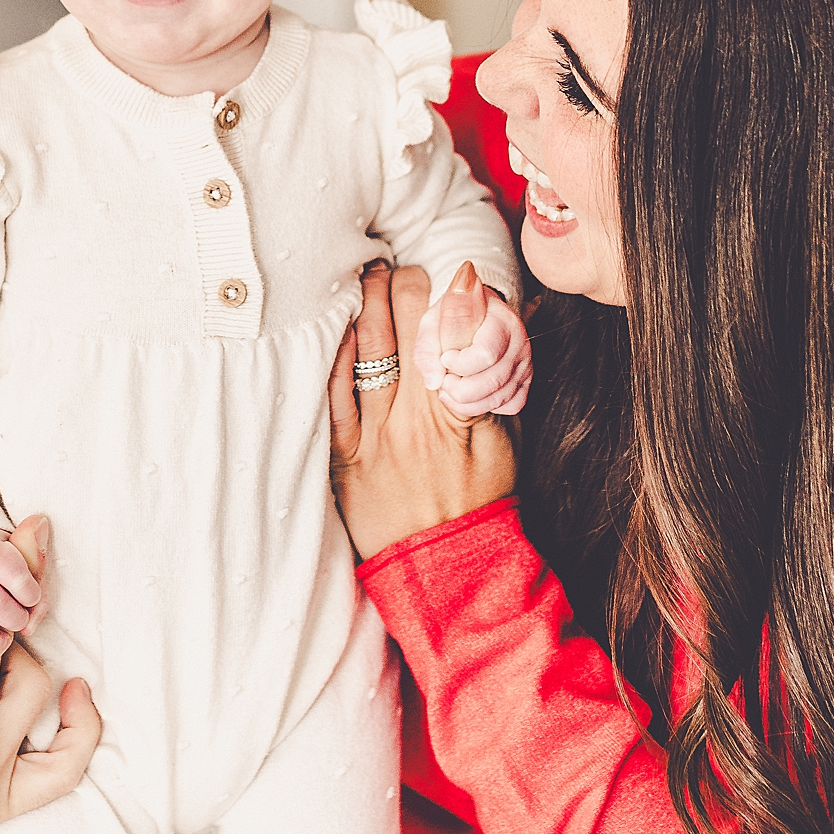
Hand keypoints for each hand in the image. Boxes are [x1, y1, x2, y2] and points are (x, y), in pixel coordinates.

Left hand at [329, 263, 518, 560]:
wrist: (449, 567)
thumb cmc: (481, 500)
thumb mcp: (501, 440)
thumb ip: (493, 385)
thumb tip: (491, 329)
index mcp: (457, 410)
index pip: (448, 330)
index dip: (443, 292)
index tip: (442, 271)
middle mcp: (415, 417)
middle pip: (402, 329)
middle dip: (399, 285)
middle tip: (395, 266)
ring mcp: (376, 438)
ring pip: (367, 352)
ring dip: (364, 305)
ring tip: (365, 278)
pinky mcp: (345, 458)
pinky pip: (332, 399)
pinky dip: (333, 357)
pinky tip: (332, 329)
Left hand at [411, 264, 531, 417]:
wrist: (476, 311)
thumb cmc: (453, 316)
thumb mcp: (433, 321)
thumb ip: (427, 348)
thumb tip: (433, 383)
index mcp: (501, 320)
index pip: (485, 355)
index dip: (458, 365)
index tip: (445, 358)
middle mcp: (519, 343)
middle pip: (493, 382)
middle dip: (459, 390)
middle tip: (444, 380)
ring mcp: (525, 363)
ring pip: (500, 399)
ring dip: (466, 403)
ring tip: (450, 389)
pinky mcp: (525, 380)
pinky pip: (512, 405)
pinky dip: (486, 407)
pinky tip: (470, 395)